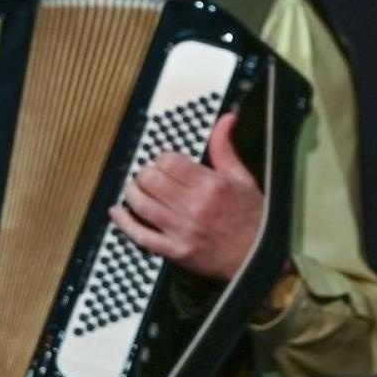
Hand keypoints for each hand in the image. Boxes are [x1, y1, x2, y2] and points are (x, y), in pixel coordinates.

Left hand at [111, 113, 263, 280]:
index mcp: (211, 186)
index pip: (170, 163)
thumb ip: (225, 148)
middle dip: (146, 173)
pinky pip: (141, 236)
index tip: (165, 162)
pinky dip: (125, 223)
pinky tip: (118, 213)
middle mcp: (194, 207)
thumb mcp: (243, 178)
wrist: (259, 257)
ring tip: (136, 188)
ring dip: (133, 192)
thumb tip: (226, 120)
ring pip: (142, 205)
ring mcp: (182, 231)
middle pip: (151, 181)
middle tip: (150, 174)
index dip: (162, 159)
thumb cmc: (252, 218)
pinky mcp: (175, 251)